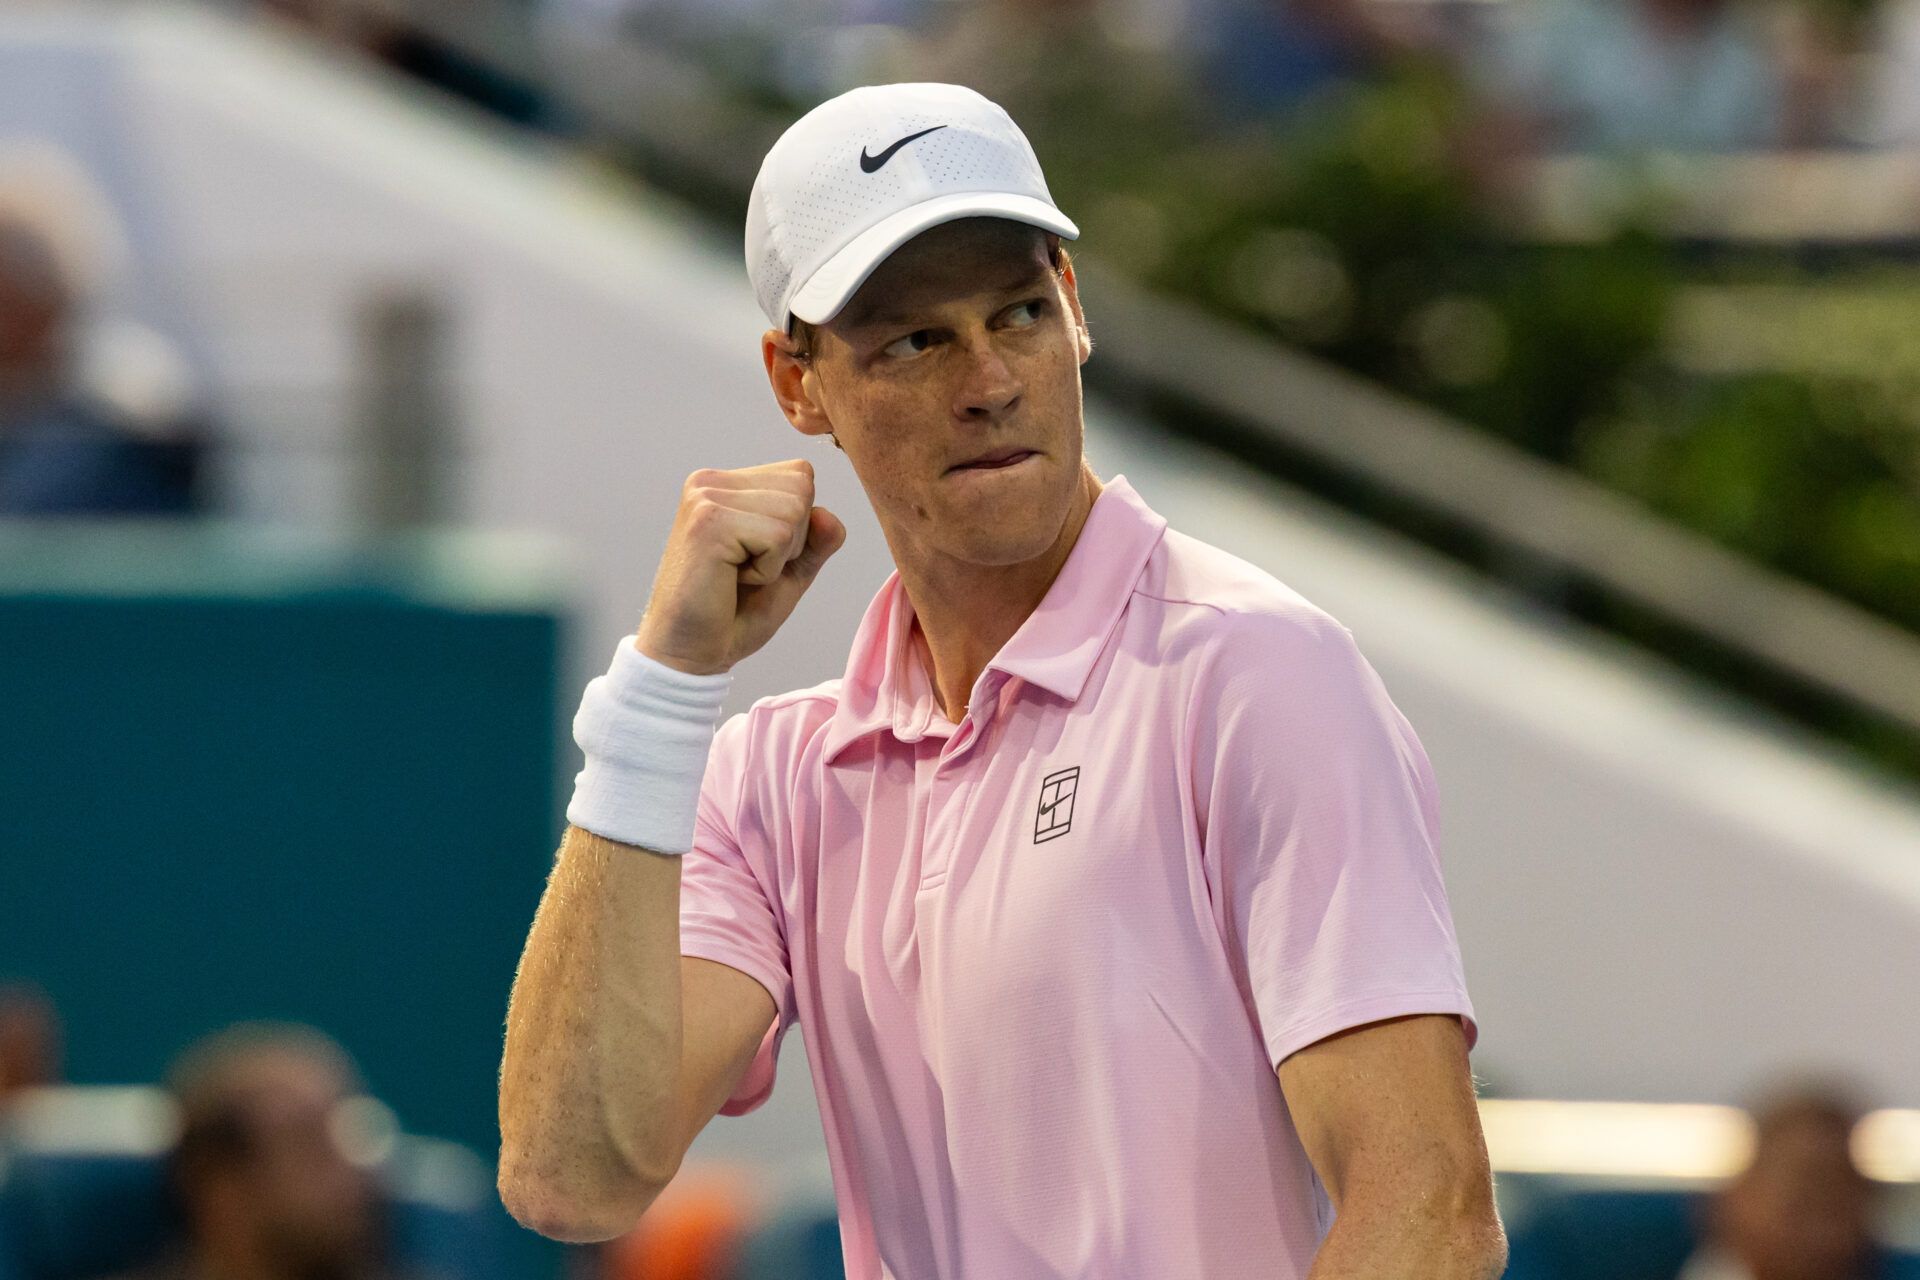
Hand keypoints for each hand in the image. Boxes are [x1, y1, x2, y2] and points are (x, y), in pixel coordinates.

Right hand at [634, 459, 845, 674]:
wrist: (690, 653)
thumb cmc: (734, 614)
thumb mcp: (790, 571)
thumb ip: (816, 541)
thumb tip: (828, 515)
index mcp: (725, 484)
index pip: (800, 475)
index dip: (798, 526)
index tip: (755, 555)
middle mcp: (710, 482)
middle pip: (802, 487)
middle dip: (791, 540)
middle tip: (746, 569)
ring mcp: (706, 498)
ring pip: (794, 511)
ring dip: (778, 557)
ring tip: (737, 574)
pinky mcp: (708, 522)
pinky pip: (778, 537)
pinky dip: (767, 570)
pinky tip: (731, 581)